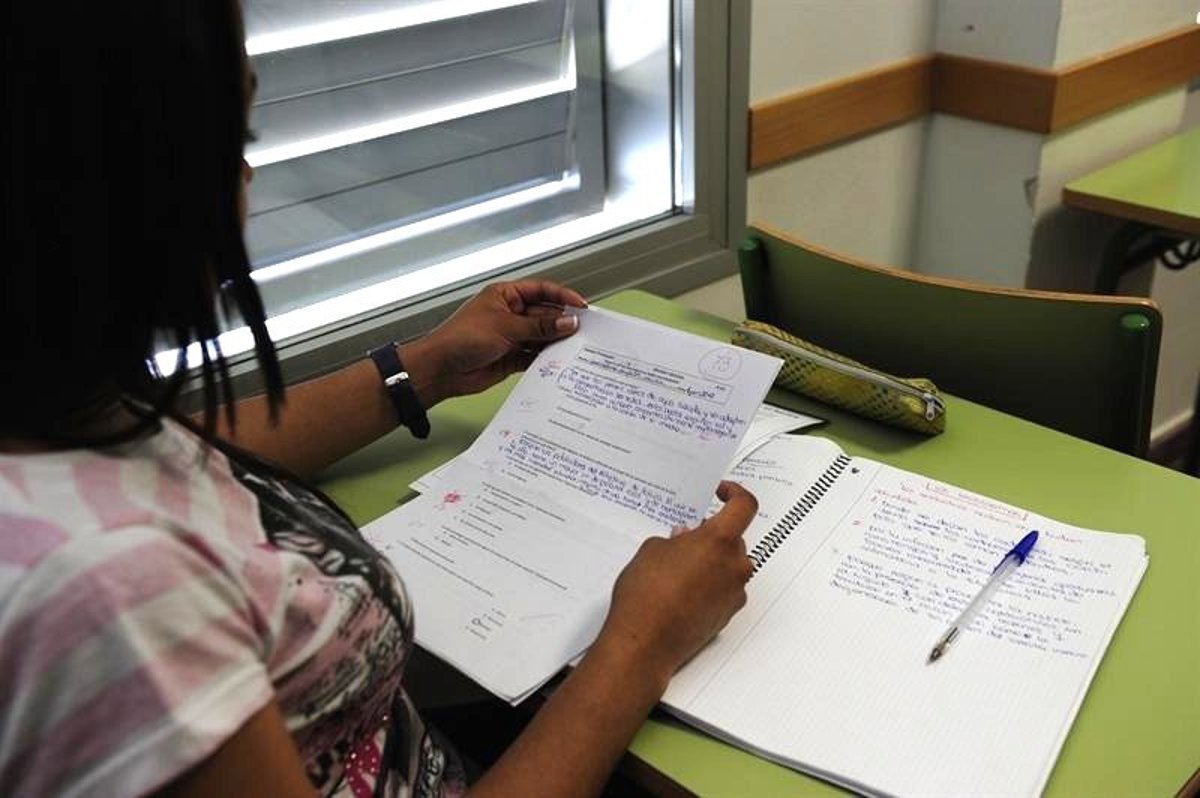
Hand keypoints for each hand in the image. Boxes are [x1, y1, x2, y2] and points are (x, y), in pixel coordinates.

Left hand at [400, 280, 586, 406]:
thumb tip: (568, 322)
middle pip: (544, 315)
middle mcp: (510, 314)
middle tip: (583, 332)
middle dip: (562, 323)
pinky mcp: (511, 358)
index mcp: (505, 296)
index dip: (562, 296)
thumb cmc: (462, 338)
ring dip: (556, 343)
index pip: (541, 291)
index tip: (581, 307)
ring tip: (576, 349)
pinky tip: (559, 362)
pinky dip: (546, 359)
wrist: (440, 369)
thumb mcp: (505, 327)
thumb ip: (539, 326)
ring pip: (541, 337)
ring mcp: (511, 337)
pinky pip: (534, 356)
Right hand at [597, 482, 757, 689]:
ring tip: (678, 567)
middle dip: (712, 535)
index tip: (722, 492)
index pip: (744, 506)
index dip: (735, 493)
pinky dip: (710, 584)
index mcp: (719, 541)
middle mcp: (734, 566)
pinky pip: (725, 589)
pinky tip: (681, 590)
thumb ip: (674, 540)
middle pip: (734, 539)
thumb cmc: (646, 597)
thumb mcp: (651, 551)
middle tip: (686, 537)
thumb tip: (684, 540)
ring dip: (711, 561)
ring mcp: (734, 593)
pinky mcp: (728, 615)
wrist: (644, 643)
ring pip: (730, 565)